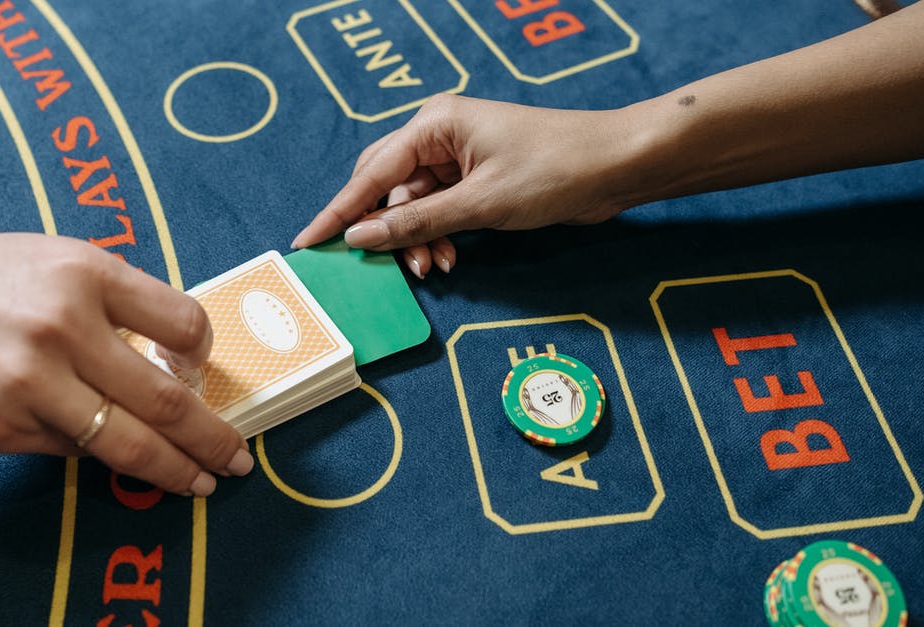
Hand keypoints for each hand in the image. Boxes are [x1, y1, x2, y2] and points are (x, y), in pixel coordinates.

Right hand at [0, 229, 250, 495]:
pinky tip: (107, 454)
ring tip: (200, 482)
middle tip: (237, 458)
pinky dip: (95, 453)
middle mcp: (62, 327)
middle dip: (212, 438)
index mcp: (85, 273)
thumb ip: (113, 302)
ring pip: (125, 444)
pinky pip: (69, 451)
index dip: (205, 357)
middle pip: (166, 401)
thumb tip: (173, 359)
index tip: (204, 375)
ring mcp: (29, 385)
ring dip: (173, 470)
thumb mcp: (50, 260)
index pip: (184, 323)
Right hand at [291, 94, 640, 276]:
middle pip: (385, 187)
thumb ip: (416, 221)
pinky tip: (451, 258)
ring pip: (412, 206)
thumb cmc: (554, 169)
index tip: (307, 242)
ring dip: (417, 240)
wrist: (615, 166)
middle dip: (383, 231)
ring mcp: (457, 159)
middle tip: (383, 267)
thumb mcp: (480, 202)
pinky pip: (438, 211)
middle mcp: (439, 136)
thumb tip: (360, 236)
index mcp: (434, 124)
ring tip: (435, 267)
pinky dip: (439, 236)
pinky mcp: (475, 180)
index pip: (371, 173)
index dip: (339, 211)